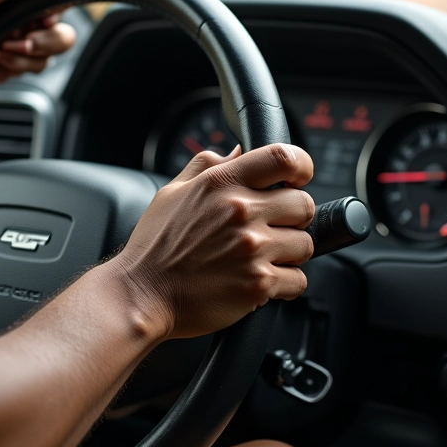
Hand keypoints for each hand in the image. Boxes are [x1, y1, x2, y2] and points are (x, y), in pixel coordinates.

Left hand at [0, 0, 76, 92]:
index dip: (53, 1)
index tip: (43, 14)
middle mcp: (9, 10)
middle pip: (56, 18)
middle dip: (47, 33)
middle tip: (24, 37)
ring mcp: (11, 36)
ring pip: (51, 44)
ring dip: (35, 51)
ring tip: (6, 49)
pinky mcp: (9, 61)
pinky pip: (36, 65)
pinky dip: (23, 65)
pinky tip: (0, 59)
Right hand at [111, 143, 314, 338]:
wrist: (141, 294)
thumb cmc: (154, 247)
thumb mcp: (173, 192)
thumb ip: (208, 166)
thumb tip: (238, 151)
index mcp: (222, 183)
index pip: (284, 157)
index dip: (301, 166)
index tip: (298, 179)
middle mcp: (241, 211)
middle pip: (303, 204)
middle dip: (294, 217)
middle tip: (273, 229)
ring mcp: (252, 249)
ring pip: (305, 244)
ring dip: (290, 253)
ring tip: (263, 258)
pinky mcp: (258, 284)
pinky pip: (298, 280)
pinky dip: (285, 284)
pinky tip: (261, 281)